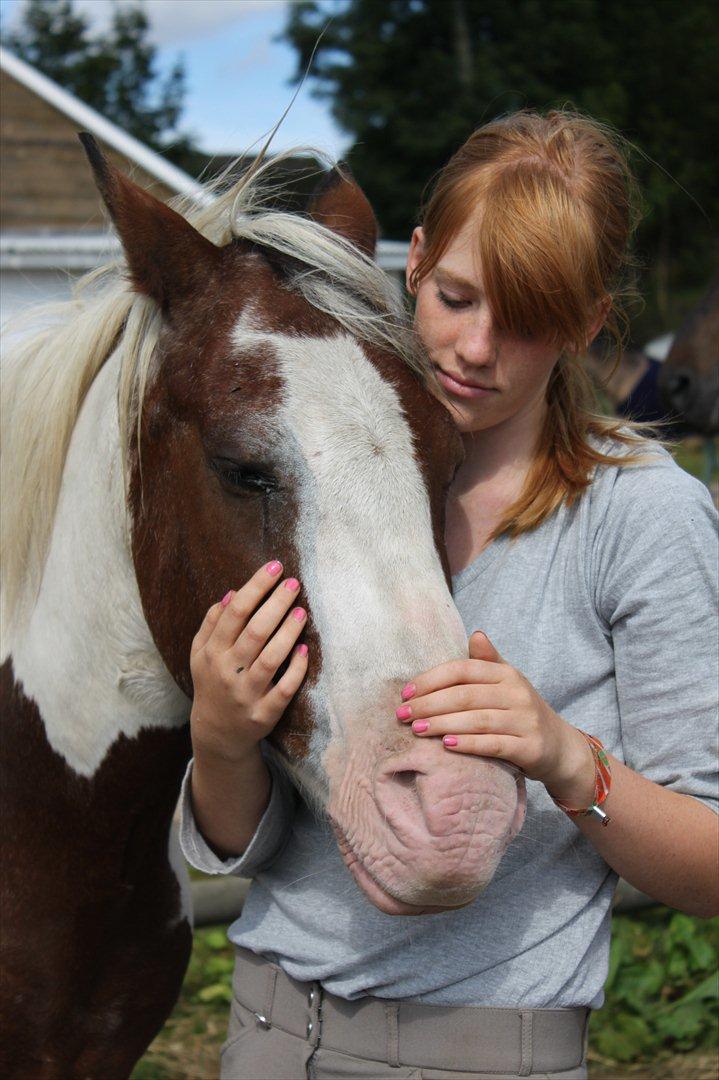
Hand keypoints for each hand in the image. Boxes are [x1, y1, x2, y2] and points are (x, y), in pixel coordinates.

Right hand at [189, 561, 308, 763]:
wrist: (216, 733)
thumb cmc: (212, 681)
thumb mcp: (201, 653)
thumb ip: (212, 624)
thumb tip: (232, 593)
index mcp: (212, 652)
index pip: (235, 612)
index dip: (256, 587)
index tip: (275, 567)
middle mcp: (227, 672)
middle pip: (255, 632)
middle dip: (276, 604)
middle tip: (295, 583)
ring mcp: (246, 694)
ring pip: (270, 659)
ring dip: (288, 633)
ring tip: (302, 611)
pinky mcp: (264, 714)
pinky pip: (283, 690)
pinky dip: (295, 670)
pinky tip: (304, 651)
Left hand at [397, 630, 595, 805]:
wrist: (558, 746)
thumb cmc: (519, 711)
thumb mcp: (506, 682)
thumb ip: (487, 661)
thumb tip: (475, 633)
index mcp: (506, 674)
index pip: (462, 670)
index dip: (431, 680)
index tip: (406, 693)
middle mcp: (517, 693)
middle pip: (465, 696)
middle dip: (429, 705)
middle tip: (403, 715)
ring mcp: (525, 721)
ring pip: (477, 720)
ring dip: (442, 724)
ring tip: (417, 730)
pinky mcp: (530, 747)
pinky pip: (494, 745)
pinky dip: (469, 744)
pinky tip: (447, 745)